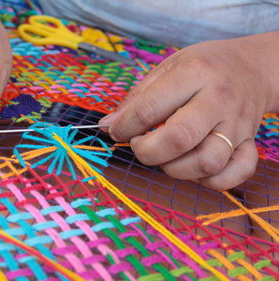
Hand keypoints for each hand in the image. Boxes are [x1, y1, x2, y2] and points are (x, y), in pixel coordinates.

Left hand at [99, 33, 278, 189]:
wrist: (254, 66)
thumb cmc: (204, 66)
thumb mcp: (167, 67)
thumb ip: (137, 98)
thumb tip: (108, 126)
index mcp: (194, 74)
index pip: (149, 109)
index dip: (124, 127)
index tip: (116, 131)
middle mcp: (218, 100)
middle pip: (179, 139)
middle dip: (147, 151)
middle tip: (140, 145)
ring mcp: (238, 124)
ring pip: (207, 163)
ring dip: (177, 169)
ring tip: (167, 156)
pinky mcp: (250, 143)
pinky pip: (235, 174)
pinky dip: (212, 180)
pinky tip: (195, 167)